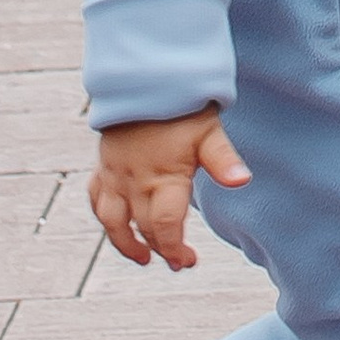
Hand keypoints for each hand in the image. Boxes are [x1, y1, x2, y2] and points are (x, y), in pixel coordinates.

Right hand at [90, 107, 249, 271]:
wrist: (145, 78)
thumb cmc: (181, 106)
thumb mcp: (209, 130)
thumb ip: (223, 159)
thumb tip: (242, 181)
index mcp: (162, 176)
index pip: (165, 225)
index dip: (175, 248)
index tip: (188, 261)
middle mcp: (134, 181)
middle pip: (143, 227)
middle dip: (161, 249)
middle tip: (180, 261)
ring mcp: (115, 175)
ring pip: (111, 221)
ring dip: (125, 243)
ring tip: (143, 257)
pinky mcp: (103, 166)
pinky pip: (97, 199)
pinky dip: (106, 216)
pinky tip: (117, 224)